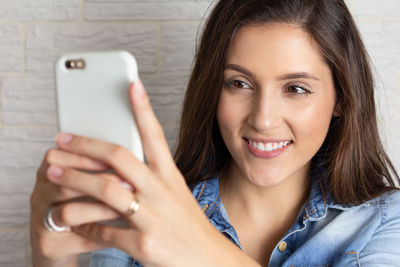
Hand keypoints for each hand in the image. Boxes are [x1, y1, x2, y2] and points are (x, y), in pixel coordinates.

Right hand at [30, 146, 120, 265]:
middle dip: (99, 182)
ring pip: (69, 212)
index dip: (84, 158)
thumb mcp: (83, 183)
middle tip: (128, 185)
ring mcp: (39, 221)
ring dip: (101, 209)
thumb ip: (98, 167)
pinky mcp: (48, 245)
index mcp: (47, 173)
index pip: (57, 158)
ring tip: (125, 208)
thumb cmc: (79, 206)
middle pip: (62, 183)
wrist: (60, 245)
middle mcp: (39, 195)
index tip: (113, 160)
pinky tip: (120, 232)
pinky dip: (101, 235)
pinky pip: (77, 239)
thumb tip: (132, 154)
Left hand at [33, 81, 259, 266]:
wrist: (207, 259)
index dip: (143, 109)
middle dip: (86, 146)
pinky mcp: (143, 244)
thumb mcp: (175, 194)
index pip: (155, 136)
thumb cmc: (187, 224)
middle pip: (119, 158)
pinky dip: (85, 225)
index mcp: (170, 176)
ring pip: (105, 191)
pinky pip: (104, 230)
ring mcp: (152, 217)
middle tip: (61, 141)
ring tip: (52, 175)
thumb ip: (150, 179)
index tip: (131, 84)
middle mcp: (161, 191)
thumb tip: (117, 165)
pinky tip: (75, 222)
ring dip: (74, 181)